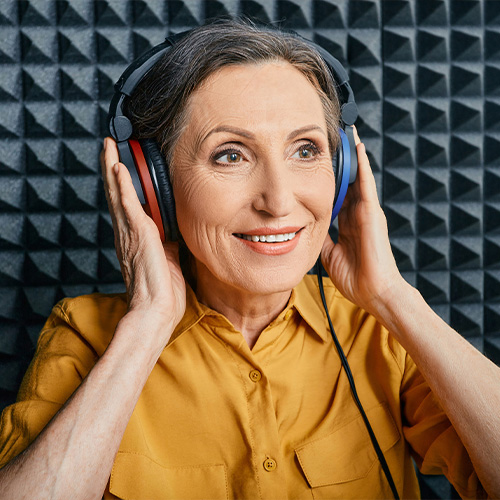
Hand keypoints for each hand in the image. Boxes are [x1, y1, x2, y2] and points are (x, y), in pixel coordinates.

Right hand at [100, 138, 185, 341]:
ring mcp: (130, 233)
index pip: (126, 203)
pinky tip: (118, 167)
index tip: (122, 163)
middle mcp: (127, 232)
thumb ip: (170, 240)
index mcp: (135, 238)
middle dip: (112, 166)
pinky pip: (127, 205)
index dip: (122, 182)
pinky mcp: (138, 235)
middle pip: (116, 192)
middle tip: (110, 144)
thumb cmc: (162, 290)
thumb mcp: (170, 258)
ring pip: (116, 193)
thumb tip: (177, 229)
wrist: (157, 310)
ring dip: (112, 167)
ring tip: (109, 145)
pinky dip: (121, 185)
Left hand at [321, 128, 404, 316]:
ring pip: (358, 177)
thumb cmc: (355, 277)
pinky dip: (362, 165)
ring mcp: (367, 212)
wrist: (374, 292)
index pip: (338, 195)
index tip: (319, 164)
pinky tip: (358, 147)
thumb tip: (306, 227)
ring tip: (346, 132)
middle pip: (348, 181)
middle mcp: (358, 214)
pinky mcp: (372, 212)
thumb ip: (322, 237)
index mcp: (349, 223)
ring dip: (352, 156)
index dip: (329, 179)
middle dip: (341, 161)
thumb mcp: (329, 253)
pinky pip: (366, 184)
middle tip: (332, 138)